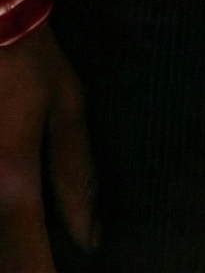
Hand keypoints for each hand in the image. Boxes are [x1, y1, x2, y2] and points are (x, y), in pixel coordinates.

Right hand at [0, 25, 95, 267]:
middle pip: (2, 260)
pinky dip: (2, 221)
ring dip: (10, 244)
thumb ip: (76, 178)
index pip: (28, 267)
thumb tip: (91, 238)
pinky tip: (16, 217)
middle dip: (26, 264)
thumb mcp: (66, 109)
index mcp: (12, 186)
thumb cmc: (28, 58)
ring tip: (38, 236)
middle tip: (50, 254)